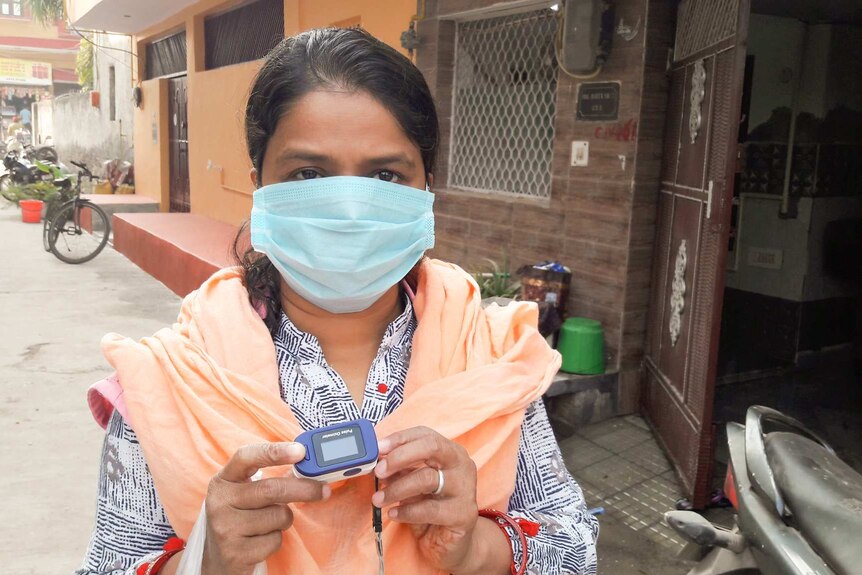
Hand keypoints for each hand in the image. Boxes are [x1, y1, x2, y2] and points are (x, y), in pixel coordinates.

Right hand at [201, 442, 329, 574]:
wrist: (218, 559)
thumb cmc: (240, 518)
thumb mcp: (246, 494)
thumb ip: (271, 478)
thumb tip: (308, 468)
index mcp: (223, 480)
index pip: (246, 457)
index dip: (274, 452)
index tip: (301, 451)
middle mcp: (219, 501)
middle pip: (271, 489)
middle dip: (304, 489)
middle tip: (324, 490)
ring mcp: (225, 527)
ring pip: (278, 516)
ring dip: (284, 520)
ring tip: (268, 523)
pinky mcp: (235, 552)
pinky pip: (275, 540)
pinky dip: (276, 540)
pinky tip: (260, 540)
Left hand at [372, 426, 482, 572]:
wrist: (451, 542)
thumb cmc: (431, 507)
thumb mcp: (413, 483)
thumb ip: (400, 469)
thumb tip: (376, 459)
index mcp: (450, 452)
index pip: (425, 434)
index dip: (400, 438)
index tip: (378, 448)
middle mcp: (462, 465)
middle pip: (431, 447)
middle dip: (400, 457)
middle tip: (378, 471)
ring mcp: (466, 488)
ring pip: (427, 478)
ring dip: (396, 488)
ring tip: (378, 499)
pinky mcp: (463, 513)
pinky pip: (429, 509)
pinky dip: (406, 511)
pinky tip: (394, 513)